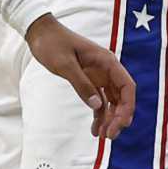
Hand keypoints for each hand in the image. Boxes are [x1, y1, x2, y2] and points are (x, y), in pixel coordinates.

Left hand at [22, 15, 135, 139]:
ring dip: (109, 119)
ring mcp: (98, 76)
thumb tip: (97, 105)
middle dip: (118, 117)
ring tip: (101, 136)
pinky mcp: (88, 80)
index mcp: (107, 61)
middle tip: (108, 135)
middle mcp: (106, 69)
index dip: (127, 106)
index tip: (121, 123)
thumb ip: (81, 83)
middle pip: (121, 97)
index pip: (127, 86)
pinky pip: (98, 100)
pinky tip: (94, 130)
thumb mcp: (64, 63)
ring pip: (111, 102)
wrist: (39, 32)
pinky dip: (98, 115)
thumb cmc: (52, 43)